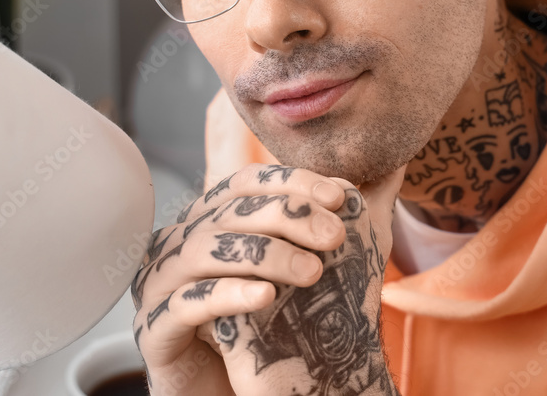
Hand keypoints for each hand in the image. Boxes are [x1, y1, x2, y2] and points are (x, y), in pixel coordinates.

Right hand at [131, 162, 404, 395]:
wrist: (230, 390)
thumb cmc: (271, 323)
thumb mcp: (310, 264)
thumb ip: (344, 218)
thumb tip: (390, 172)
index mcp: (215, 218)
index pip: (250, 181)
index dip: (294, 182)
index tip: (342, 197)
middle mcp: (183, 240)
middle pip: (231, 209)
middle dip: (288, 215)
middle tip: (335, 235)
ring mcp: (163, 281)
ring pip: (206, 248)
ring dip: (264, 254)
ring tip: (312, 271)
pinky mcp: (156, 325)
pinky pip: (187, 302)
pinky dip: (228, 293)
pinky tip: (267, 297)